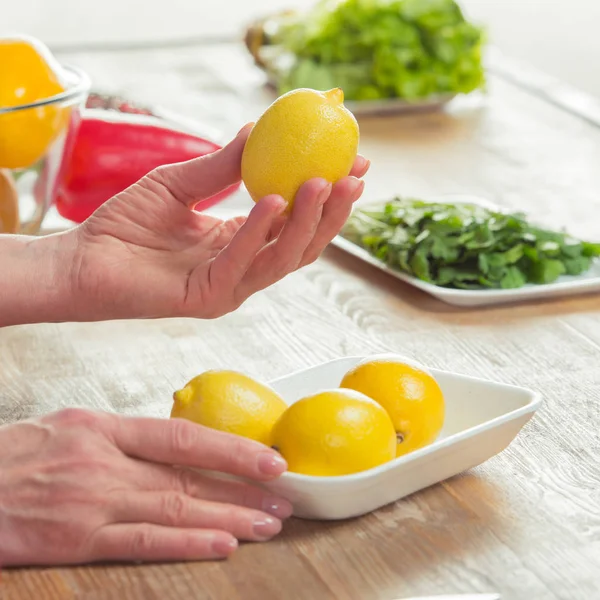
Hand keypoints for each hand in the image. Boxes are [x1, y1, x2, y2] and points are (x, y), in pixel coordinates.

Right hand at [0, 408, 291, 565]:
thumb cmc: (17, 456)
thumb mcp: (72, 429)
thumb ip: (123, 439)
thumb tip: (174, 447)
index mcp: (105, 428)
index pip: (182, 436)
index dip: (231, 448)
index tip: (269, 459)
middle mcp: (106, 462)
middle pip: (189, 476)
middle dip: (242, 488)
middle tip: (283, 498)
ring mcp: (93, 502)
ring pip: (175, 508)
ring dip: (228, 517)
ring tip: (268, 523)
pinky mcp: (77, 540)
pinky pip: (142, 542)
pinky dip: (186, 543)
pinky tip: (221, 545)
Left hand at [65, 124, 368, 320]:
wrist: (83, 260)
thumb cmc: (125, 225)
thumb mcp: (179, 183)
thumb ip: (220, 165)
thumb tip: (257, 129)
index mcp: (241, 241)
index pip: (294, 220)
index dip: (326, 195)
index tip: (352, 163)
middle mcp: (244, 267)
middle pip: (302, 243)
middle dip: (332, 212)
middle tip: (353, 176)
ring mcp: (230, 286)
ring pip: (284, 257)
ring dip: (308, 221)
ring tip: (323, 182)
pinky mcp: (210, 298)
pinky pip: (243, 262)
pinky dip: (260, 231)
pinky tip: (274, 200)